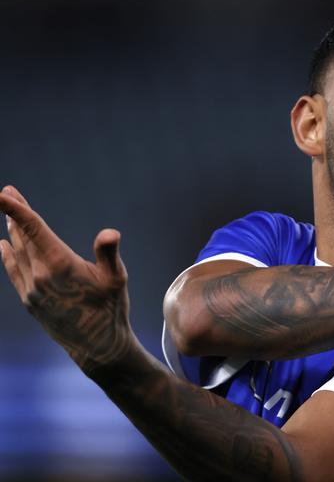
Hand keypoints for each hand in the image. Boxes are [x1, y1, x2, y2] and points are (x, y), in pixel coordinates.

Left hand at [0, 185, 134, 374]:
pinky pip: (14, 271)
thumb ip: (109, 253)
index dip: (17, 208)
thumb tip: (110, 233)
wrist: (97, 347)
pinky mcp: (30, 301)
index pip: (34, 229)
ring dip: (13, 232)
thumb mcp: (117, 279)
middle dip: (14, 214)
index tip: (3, 193)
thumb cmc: (111, 309)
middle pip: (23, 237)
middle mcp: (40, 275)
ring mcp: (31, 290)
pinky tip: (4, 246)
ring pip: (18, 253)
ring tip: (9, 216)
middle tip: (7, 193)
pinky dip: (8, 256)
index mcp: (60, 264)